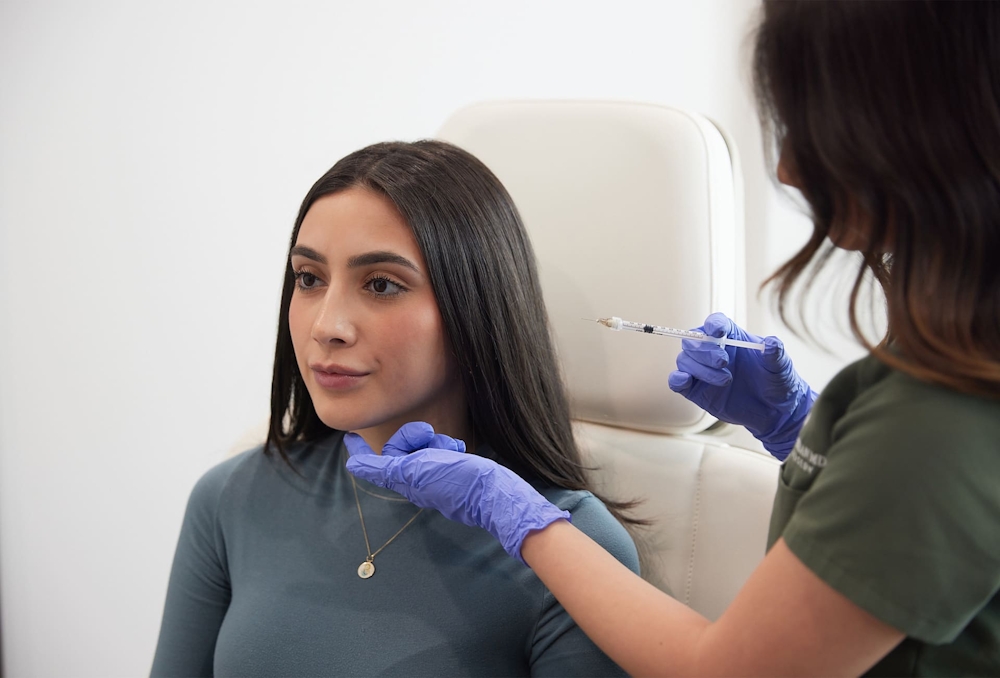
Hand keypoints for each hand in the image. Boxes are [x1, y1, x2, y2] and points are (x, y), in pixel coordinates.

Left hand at [344, 422, 569, 562]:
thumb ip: (384, 467)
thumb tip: (352, 464)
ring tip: (451, 449)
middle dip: (413, 437)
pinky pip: (444, 450)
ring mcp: (435, 476)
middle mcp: (416, 479)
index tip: (349, 436)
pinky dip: (450, 447)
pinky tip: (461, 452)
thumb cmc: (456, 482)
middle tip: (429, 436)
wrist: (495, 494)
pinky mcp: (453, 472)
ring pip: (424, 445)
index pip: (374, 463)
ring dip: (435, 441)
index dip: (360, 449)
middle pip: (401, 448)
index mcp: (404, 480)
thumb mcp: (414, 472)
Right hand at [667, 312, 817, 459]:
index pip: (715, 323)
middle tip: (723, 362)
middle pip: (694, 340)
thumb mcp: (781, 367)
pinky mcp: (696, 390)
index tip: (719, 332)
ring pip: (685, 360)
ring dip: (701, 369)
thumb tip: (772, 343)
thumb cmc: (777, 382)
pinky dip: (677, 379)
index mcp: (732, 337)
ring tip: (726, 381)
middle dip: (705, 350)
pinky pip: (677, 381)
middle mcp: (713, 351)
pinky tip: (686, 381)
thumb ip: (776, 354)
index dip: (713, 324)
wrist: (774, 411)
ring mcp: (702, 371)